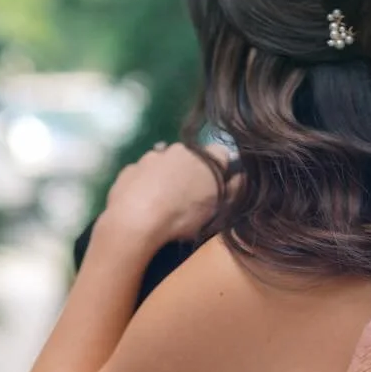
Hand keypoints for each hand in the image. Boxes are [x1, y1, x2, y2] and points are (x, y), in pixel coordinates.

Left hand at [97, 143, 226, 251]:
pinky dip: (145, 186)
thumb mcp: (219, 210)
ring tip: (164, 205)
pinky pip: (142, 175)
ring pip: (164, 164)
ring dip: (167, 178)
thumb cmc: (183, 217)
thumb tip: (242, 176)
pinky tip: (143, 205)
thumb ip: (236, 191)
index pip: (223, 154)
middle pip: (192, 158)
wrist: (134, 221)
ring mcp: (150, 157)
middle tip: (190, 200)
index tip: (217, 188)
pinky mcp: (129, 170)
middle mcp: (179, 150)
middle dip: (192, 173)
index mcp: (205, 158)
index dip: (223, 170)